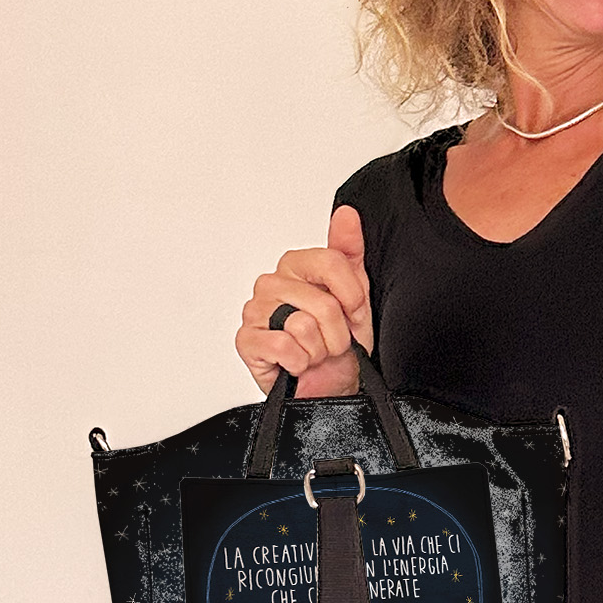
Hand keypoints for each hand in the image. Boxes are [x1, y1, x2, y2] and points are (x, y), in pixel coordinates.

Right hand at [235, 205, 372, 397]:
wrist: (329, 387)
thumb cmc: (339, 345)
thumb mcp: (355, 296)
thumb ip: (349, 252)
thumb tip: (346, 215)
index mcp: (296, 266)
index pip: (331, 261)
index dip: (353, 296)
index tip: (354, 313)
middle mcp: (272, 283)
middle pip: (323, 302)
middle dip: (337, 332)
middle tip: (330, 341)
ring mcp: (255, 310)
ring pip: (304, 325)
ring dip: (319, 349)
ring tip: (314, 352)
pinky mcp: (246, 340)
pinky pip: (284, 346)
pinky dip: (299, 362)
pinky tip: (296, 363)